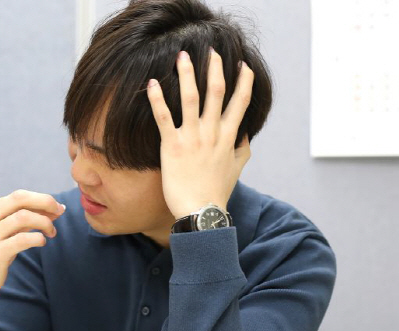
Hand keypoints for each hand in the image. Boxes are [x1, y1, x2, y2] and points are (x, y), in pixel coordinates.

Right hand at [0, 190, 65, 322]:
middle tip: (60, 211)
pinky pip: (23, 239)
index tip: (57, 208)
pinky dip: (38, 238)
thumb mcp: (5, 231)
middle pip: (20, 199)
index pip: (18, 196)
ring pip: (23, 217)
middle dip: (45, 202)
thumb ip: (26, 218)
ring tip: (51, 232)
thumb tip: (56, 208)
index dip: (42, 199)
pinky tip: (41, 242)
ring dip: (44, 223)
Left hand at [146, 48, 253, 218]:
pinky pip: (164, 118)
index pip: (240, 103)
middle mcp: (212, 133)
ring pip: (192, 98)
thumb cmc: (216, 193)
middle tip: (212, 50)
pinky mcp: (173, 146)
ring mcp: (193, 138)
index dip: (243, 82)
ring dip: (187, 75)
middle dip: (215, 68)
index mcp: (228, 138)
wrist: (201, 212)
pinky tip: (152, 84)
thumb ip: (242, 150)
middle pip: (217, 92)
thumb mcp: (236, 170)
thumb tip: (246, 136)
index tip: (242, 65)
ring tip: (181, 56)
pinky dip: (158, 99)